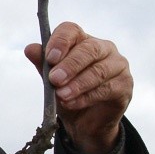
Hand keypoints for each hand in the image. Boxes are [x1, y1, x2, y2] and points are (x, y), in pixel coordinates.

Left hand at [24, 21, 132, 153]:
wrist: (85, 123)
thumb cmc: (68, 94)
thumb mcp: (52, 81)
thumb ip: (43, 65)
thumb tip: (29, 49)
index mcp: (82, 40)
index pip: (71, 30)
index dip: (60, 41)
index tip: (49, 58)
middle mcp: (103, 48)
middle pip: (88, 49)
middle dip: (70, 65)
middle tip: (54, 79)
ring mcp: (117, 65)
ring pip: (98, 70)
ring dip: (77, 84)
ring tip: (61, 95)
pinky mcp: (125, 85)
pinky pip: (106, 89)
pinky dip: (86, 97)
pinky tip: (72, 104)